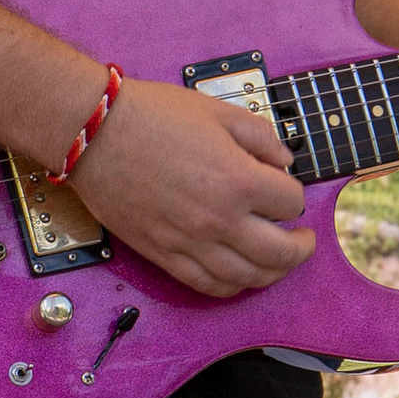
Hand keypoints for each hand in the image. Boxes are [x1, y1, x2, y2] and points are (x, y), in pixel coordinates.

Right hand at [68, 77, 314, 297]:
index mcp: (238, 179)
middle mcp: (219, 219)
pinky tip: (240, 275)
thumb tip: (284, 160)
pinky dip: (231, 286)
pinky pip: (207, 285)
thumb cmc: (151, 115)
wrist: (93, 133)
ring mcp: (190, 242)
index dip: (294, 194)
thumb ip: (260, 136)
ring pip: (247, 278)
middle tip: (305, 239)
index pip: (291, 202)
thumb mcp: (217, 111)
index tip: (285, 187)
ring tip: (278, 261)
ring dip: (272, 273)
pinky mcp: (164, 254)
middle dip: (301, 247)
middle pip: (280, 253)